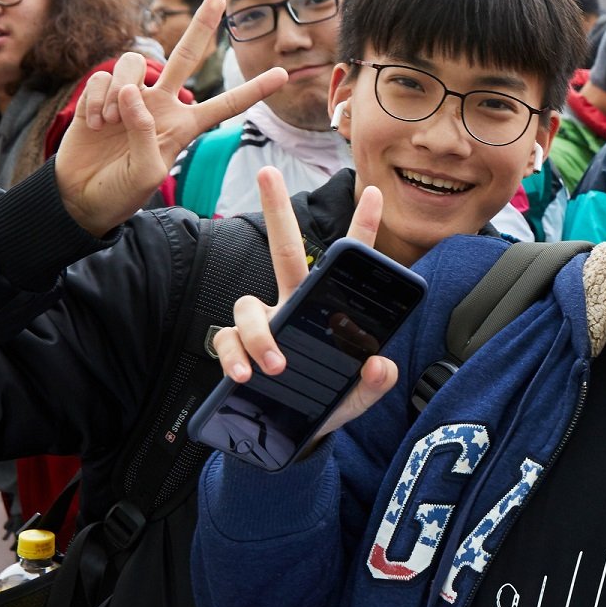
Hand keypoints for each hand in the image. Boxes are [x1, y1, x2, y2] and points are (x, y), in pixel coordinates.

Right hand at [55, 0, 288, 236]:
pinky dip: (97, 99)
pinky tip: (94, 123)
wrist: (80, 196)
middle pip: (187, 56)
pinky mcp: (100, 94)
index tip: (283, 74)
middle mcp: (162, 104)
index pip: (226, 105)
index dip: (253, 90)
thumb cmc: (120, 192)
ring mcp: (131, 96)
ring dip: (120, 89)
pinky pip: (102, 78)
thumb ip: (144, 133)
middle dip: (202, 26)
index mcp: (185, 126)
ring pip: (134, 63)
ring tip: (109, 124)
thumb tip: (133, 92)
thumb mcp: (145, 173)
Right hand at [211, 167, 399, 446]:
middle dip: (276, 211)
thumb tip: (378, 363)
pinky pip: (227, 342)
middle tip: (267, 172)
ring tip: (275, 365)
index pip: (347, 263)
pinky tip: (243, 376)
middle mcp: (292, 305)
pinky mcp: (239, 351)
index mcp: (328, 307)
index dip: (362, 229)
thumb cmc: (331, 401)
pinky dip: (234, 358)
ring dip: (260, 334)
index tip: (375, 192)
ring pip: (249, 306)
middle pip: (284, 250)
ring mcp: (264, 325)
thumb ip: (374, 381)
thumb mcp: (359, 394)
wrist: (298, 435)